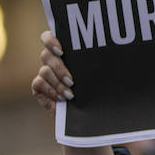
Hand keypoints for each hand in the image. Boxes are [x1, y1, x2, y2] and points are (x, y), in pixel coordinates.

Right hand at [31, 32, 113, 154]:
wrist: (91, 117)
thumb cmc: (99, 93)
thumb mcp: (101, 79)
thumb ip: (100, 65)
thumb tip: (116, 54)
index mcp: (66, 54)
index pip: (49, 37)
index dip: (50, 40)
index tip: (61, 50)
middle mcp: (53, 62)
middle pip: (46, 54)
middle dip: (59, 67)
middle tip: (72, 80)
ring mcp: (45, 74)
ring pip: (44, 70)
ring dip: (57, 83)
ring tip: (71, 94)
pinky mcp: (39, 88)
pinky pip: (38, 84)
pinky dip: (50, 91)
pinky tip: (62, 99)